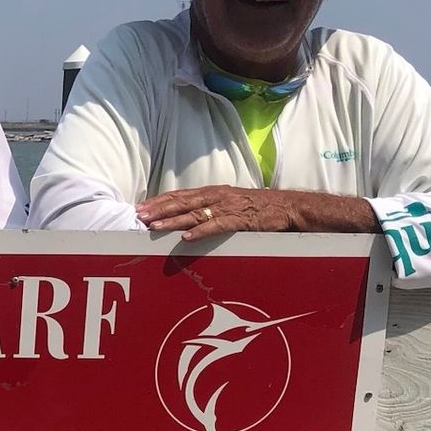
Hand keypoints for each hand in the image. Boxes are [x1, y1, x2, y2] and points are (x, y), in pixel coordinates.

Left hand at [138, 186, 377, 239]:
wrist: (291, 208)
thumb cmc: (260, 209)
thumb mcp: (231, 205)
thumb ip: (211, 210)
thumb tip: (188, 221)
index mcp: (214, 192)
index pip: (181, 194)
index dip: (160, 200)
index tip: (140, 207)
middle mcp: (218, 196)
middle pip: (182, 201)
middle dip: (159, 209)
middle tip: (138, 216)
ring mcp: (229, 207)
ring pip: (195, 212)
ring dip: (172, 220)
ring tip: (154, 227)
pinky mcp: (241, 219)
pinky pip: (217, 225)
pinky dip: (201, 231)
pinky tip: (186, 238)